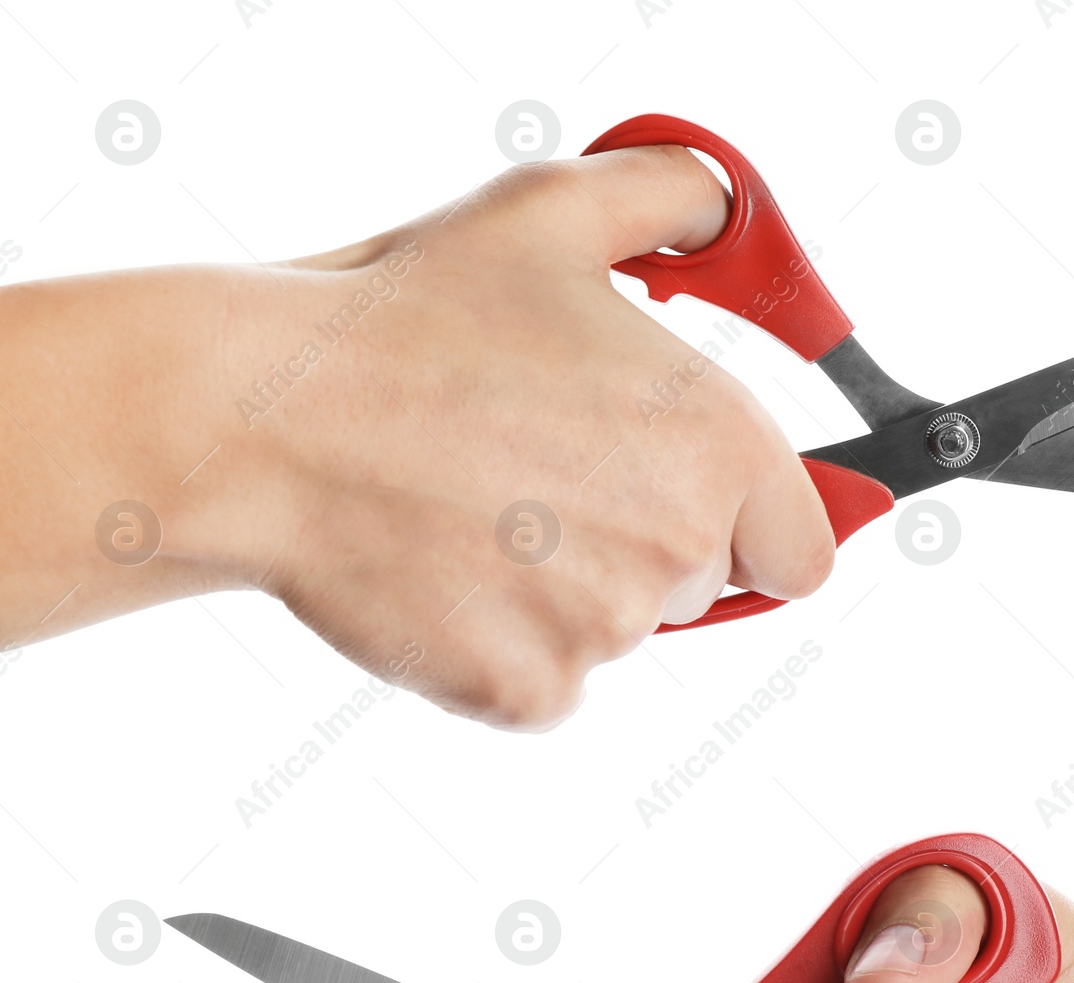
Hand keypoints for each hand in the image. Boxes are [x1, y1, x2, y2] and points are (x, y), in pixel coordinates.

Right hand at [0, 147, 833, 725]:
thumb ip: (671, 201)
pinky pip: (538, 684)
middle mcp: (680, 546)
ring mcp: (602, 632)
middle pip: (700, 587)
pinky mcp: (525, 690)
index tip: (715, 518)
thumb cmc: (407, 319)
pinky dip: (496, 646)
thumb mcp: (554, 213)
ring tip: (466, 509)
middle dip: (638, 545)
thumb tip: (719, 211)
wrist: (271, 420)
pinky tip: (439, 571)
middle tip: (536, 477)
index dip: (760, 533)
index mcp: (717, 442)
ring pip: (610, 633)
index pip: (802, 551)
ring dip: (557, 590)